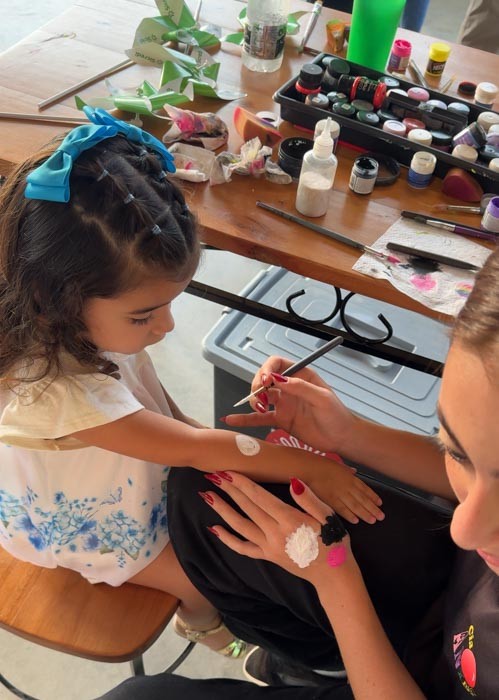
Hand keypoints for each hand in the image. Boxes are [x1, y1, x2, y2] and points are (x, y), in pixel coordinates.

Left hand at [202, 471, 356, 585]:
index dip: (243, 483)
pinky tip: (214, 529)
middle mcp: (274, 533)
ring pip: (240, 526)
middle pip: (247, 508)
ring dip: (222, 510)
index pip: (260, 497)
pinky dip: (227, 539)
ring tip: (208, 497)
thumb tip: (293, 481)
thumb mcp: (328, 517)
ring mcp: (268, 547)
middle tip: (213, 475)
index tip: (228, 471)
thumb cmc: (334, 542)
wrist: (333, 575)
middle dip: (229, 490)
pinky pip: (243, 548)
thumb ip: (309, 499)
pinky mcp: (267, 557)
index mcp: (289, 520)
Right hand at [224, 356, 355, 454]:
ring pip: (260, 396)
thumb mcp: (322, 398)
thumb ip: (300, 388)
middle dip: (257, 385)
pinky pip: (259, 418)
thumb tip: (278, 379)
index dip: (267, 369)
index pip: (277, 364)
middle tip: (260, 397)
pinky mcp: (280, 420)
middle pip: (264, 378)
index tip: (265, 381)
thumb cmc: (337, 415)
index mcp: (300, 375)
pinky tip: (232, 419)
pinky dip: (246, 419)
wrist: (341, 439)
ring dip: (254, 399)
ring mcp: (283, 403)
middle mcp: (289, 387)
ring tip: (260, 408)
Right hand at [301, 457, 382, 523]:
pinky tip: (356, 520)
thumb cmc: (322, 464)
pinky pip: (342, 509)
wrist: (310, 468)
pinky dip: (349, 515)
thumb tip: (354, 471)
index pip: (365, 488)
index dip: (373, 497)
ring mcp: (340, 493)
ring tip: (372, 520)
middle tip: (381, 516)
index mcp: (350, 477)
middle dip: (373, 508)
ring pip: (355, 505)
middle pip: (363, 499)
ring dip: (365, 514)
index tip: (380, 503)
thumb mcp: (338, 464)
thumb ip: (347, 470)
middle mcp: (347, 486)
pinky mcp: (331, 500)